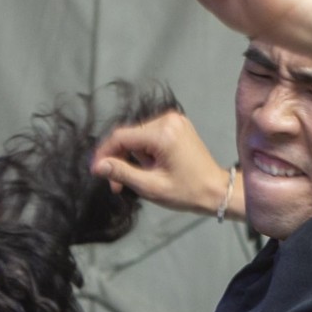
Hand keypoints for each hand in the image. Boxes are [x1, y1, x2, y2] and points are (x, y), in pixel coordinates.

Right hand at [91, 109, 234, 215]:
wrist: (216, 190)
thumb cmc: (187, 192)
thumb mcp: (150, 186)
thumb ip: (121, 173)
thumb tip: (97, 165)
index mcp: (163, 133)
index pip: (121, 137)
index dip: (104, 153)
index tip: (96, 171)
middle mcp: (168, 120)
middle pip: (129, 136)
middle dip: (119, 159)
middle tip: (116, 185)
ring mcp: (174, 120)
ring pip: (137, 137)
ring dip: (132, 158)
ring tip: (140, 178)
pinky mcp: (177, 125)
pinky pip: (149, 136)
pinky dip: (144, 152)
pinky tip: (149, 168)